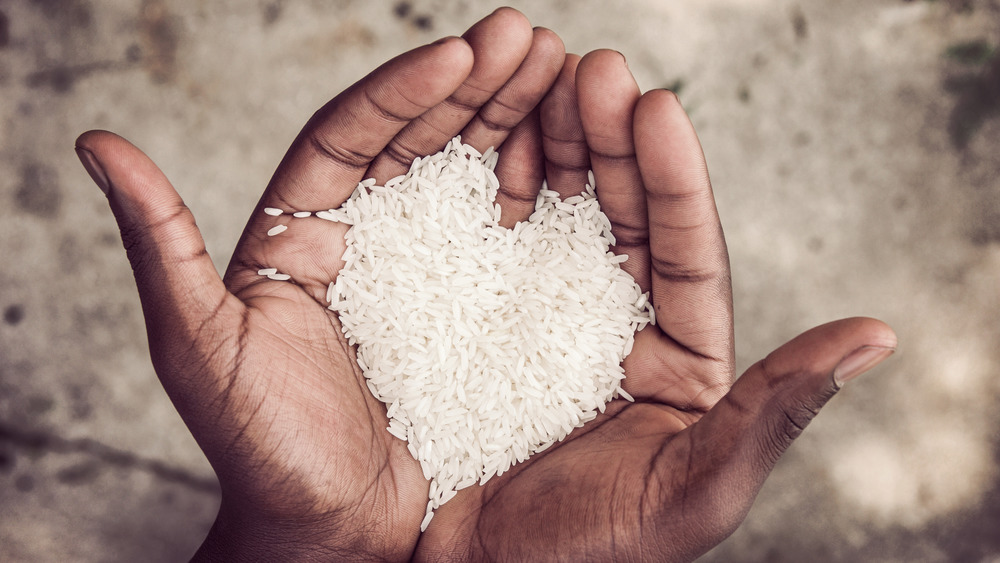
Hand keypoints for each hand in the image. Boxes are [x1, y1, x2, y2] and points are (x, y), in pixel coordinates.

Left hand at [75, 8, 565, 560]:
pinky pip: (507, 243)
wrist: (329, 531)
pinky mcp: (470, 311)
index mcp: (298, 233)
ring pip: (468, 178)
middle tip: (530, 39)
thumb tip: (96, 141)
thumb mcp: (201, 346)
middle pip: (419, 141)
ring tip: (566, 75)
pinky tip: (577, 164)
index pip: (349, 138)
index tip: (460, 50)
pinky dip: (541, 198)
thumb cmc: (260, 449)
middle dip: (474, 85)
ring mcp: (423, 274)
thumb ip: (162, 244)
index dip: (402, 90)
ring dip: (515, 124)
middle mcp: (363, 240)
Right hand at [412, 51, 896, 561]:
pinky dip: (479, 178)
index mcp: (672, 354)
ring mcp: (536, 309)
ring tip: (534, 75)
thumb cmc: (572, 554)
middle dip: (608, 135)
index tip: (656, 106)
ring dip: (549, 137)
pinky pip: (478, 232)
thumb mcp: (687, 489)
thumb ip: (773, 411)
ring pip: (554, 204)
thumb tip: (880, 335)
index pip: (684, 248)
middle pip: (620, 208)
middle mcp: (609, 319)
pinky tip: (473, 136)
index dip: (674, 176)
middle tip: (590, 69)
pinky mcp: (467, 309)